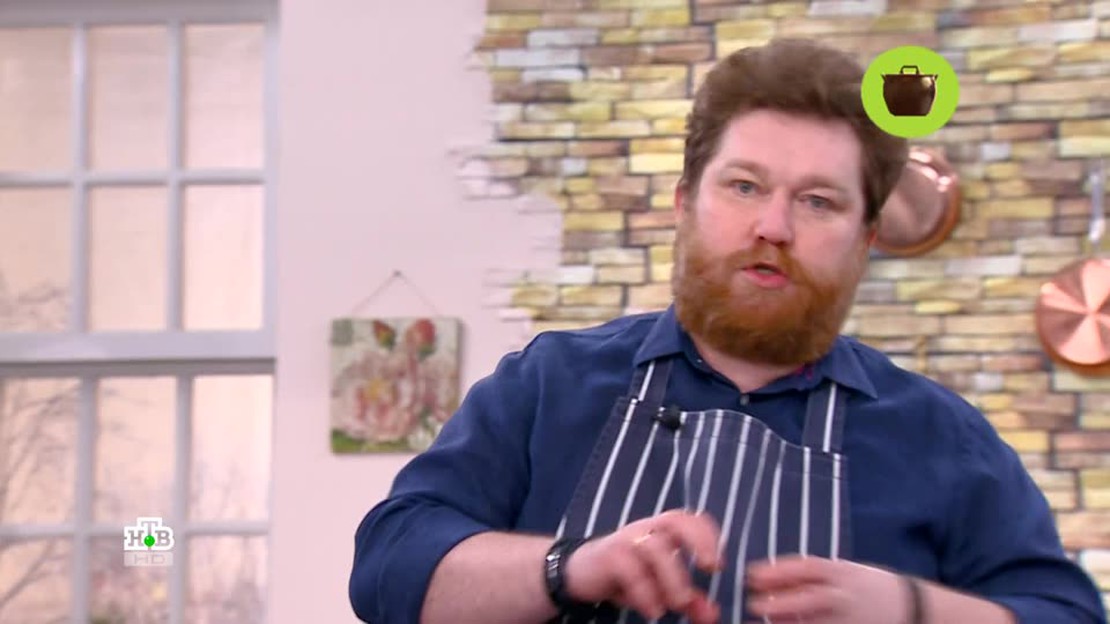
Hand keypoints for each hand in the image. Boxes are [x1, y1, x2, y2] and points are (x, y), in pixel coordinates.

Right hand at [563, 509, 723, 622]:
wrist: (577, 574)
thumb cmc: (624, 576)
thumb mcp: (659, 588)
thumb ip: (687, 599)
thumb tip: (712, 614)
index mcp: (661, 532)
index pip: (690, 519)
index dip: (708, 536)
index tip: (718, 567)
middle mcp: (645, 530)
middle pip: (676, 521)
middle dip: (699, 541)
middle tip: (711, 569)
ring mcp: (625, 540)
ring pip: (655, 548)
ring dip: (673, 579)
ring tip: (678, 604)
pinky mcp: (607, 556)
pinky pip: (630, 569)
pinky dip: (645, 592)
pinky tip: (652, 611)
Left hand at [746, 556, 907, 623]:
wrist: (915, 608)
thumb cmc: (871, 587)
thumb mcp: (846, 572)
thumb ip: (815, 577)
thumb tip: (774, 583)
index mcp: (843, 572)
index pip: (806, 568)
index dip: (776, 571)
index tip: (751, 574)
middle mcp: (846, 595)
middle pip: (808, 598)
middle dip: (779, 601)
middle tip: (752, 603)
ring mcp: (850, 618)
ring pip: (813, 622)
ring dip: (787, 621)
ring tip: (767, 619)